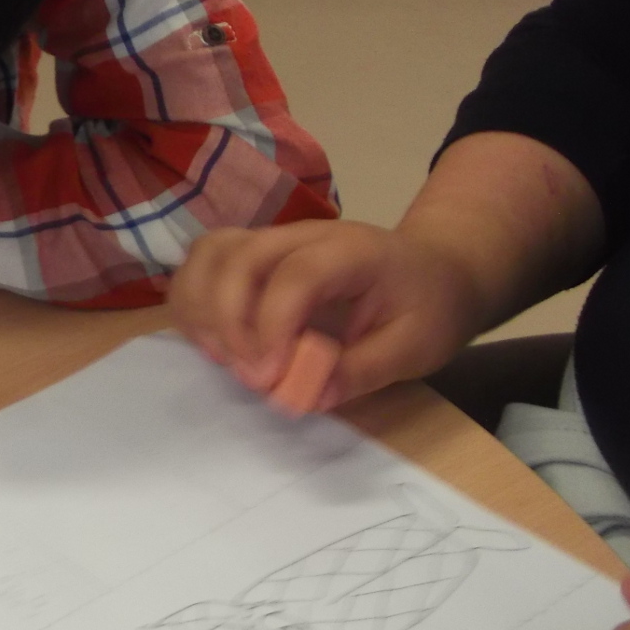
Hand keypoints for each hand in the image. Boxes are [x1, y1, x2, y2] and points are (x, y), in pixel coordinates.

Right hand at [168, 220, 482, 408]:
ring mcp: (273, 240)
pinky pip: (204, 264)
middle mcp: (303, 234)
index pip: (294, 275)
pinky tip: (213, 343)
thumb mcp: (415, 347)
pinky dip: (194, 302)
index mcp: (351, 251)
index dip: (272, 326)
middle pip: (238, 256)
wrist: (435, 270)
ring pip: (210, 253)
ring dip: (201, 308)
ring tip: (222, 358)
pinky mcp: (254, 254)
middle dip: (229, 321)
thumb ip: (361, 370)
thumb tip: (302, 395)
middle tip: (250, 377)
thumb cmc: (428, 307)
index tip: (271, 378)